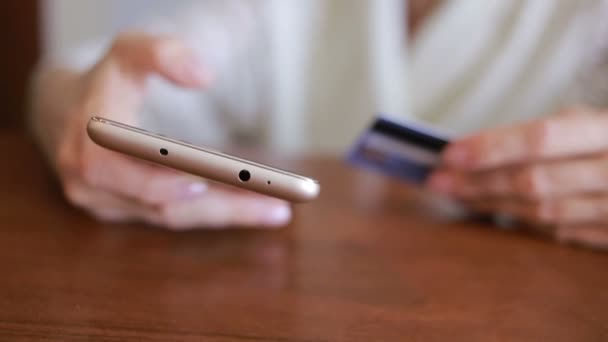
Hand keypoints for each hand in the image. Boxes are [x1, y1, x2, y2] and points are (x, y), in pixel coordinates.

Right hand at [29, 32, 290, 228]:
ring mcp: (103, 200)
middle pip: (159, 203)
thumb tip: (203, 76)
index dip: (157, 179)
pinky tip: (250, 210)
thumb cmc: (109, 79)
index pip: (117, 165)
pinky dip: (211, 213)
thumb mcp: (129, 51)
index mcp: (87, 136)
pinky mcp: (122, 210)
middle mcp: (88, 178)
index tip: (204, 181)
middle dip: (218, 206)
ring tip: (277, 211)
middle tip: (276, 205)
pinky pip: (171, 216)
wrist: (67, 109)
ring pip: (171, 215)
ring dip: (224, 214)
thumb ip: (163, 53)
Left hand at [427, 108, 607, 248]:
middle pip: (534, 181)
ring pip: (542, 212)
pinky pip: (560, 232)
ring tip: (457, 196)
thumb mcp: (589, 123)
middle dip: (478, 182)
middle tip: (437, 181)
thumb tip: (475, 150)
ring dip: (492, 205)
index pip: (541, 139)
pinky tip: (495, 212)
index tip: (448, 154)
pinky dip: (523, 222)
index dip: (491, 147)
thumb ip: (543, 135)